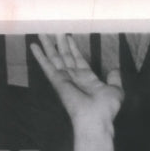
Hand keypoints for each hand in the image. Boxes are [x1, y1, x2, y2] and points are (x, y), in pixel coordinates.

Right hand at [31, 35, 123, 150]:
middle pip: (65, 57)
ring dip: (48, 46)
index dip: (74, 49)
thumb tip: (115, 70)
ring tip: (41, 34)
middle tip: (55, 31)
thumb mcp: (115, 91)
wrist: (95, 119)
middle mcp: (75, 78)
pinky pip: (47, 66)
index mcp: (88, 79)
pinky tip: (33, 46)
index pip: (78, 60)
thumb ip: (114, 79)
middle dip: (60, 45)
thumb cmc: (106, 109)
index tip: (68, 38)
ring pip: (55, 59)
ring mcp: (65, 80)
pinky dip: (40, 56)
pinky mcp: (57, 82)